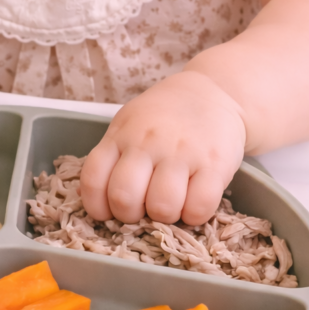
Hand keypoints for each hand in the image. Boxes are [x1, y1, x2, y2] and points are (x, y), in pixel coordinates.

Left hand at [80, 72, 246, 225]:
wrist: (214, 91)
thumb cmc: (164, 116)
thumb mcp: (127, 124)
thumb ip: (111, 157)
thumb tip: (93, 197)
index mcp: (121, 135)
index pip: (93, 180)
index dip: (97, 207)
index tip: (109, 212)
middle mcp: (147, 143)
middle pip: (124, 198)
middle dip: (131, 216)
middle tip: (143, 209)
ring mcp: (182, 153)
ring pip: (162, 207)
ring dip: (164, 217)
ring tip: (171, 205)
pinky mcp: (215, 164)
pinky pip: (199, 207)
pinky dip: (194, 217)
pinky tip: (193, 204)